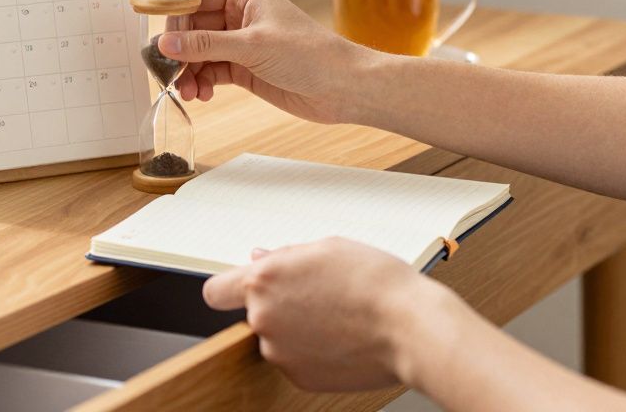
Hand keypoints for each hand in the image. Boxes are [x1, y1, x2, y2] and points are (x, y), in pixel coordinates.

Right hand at [161, 0, 376, 123]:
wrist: (343, 87)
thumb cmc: (311, 55)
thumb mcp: (252, 47)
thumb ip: (205, 45)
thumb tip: (166, 44)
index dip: (173, 14)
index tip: (158, 38)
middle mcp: (240, 16)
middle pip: (192, 26)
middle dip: (179, 49)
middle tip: (168, 72)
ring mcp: (242, 43)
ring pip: (200, 52)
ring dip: (188, 71)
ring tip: (187, 91)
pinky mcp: (245, 68)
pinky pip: (212, 71)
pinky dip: (202, 82)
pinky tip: (201, 95)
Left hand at [202, 237, 465, 392]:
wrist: (410, 327)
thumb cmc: (376, 283)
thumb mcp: (327, 248)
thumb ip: (284, 256)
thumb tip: (261, 258)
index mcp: (264, 281)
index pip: (215, 291)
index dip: (229, 288)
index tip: (239, 287)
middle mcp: (264, 319)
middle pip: (254, 312)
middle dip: (278, 303)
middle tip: (316, 293)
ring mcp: (280, 353)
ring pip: (277, 337)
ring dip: (296, 328)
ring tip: (336, 314)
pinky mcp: (301, 378)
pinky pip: (296, 359)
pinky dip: (312, 350)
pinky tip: (341, 336)